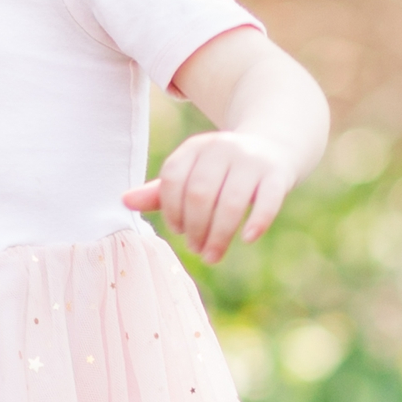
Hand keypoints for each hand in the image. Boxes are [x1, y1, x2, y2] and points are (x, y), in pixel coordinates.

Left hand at [124, 130, 294, 262]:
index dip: (171, 210)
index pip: (174, 179)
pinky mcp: (278, 174)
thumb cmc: (222, 170)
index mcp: (195, 147)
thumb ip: (162, 191)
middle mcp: (222, 148)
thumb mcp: (193, 173)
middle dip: (195, 227)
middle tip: (195, 249)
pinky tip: (247, 239)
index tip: (178, 230)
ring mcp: (251, 160)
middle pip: (200, 193)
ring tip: (212, 255)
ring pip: (231, 202)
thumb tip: (124, 201)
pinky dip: (257, 221)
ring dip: (219, 234)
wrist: (273, 146)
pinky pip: (268, 200)